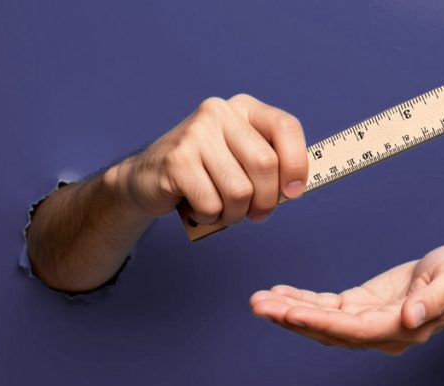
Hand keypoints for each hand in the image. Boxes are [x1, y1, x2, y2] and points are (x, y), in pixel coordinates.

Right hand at [111, 94, 307, 224]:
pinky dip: (210, 218)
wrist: (147, 178)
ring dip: (235, 214)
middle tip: (255, 214)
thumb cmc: (206, 173)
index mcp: (244, 109)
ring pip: (240, 191)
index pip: (285, 127)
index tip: (293, 192)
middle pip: (266, 164)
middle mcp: (220, 113)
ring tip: (221, 210)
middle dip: (265, 201)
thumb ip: (271, 167)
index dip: (297, 164)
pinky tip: (197, 208)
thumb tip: (296, 187)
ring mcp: (195, 134)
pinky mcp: (177, 160)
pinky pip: (212, 204)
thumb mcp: (242, 160)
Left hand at [250, 244, 443, 354]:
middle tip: (260, 305)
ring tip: (259, 301)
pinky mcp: (361, 306)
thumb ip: (433, 301)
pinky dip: (301, 301)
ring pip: (322, 322)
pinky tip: (279, 294)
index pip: (355, 330)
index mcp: (403, 328)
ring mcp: (369, 321)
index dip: (322, 323)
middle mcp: (381, 331)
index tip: (291, 312)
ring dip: (290, 312)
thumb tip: (409, 318)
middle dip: (293, 319)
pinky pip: (326, 307)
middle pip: (330, 331)